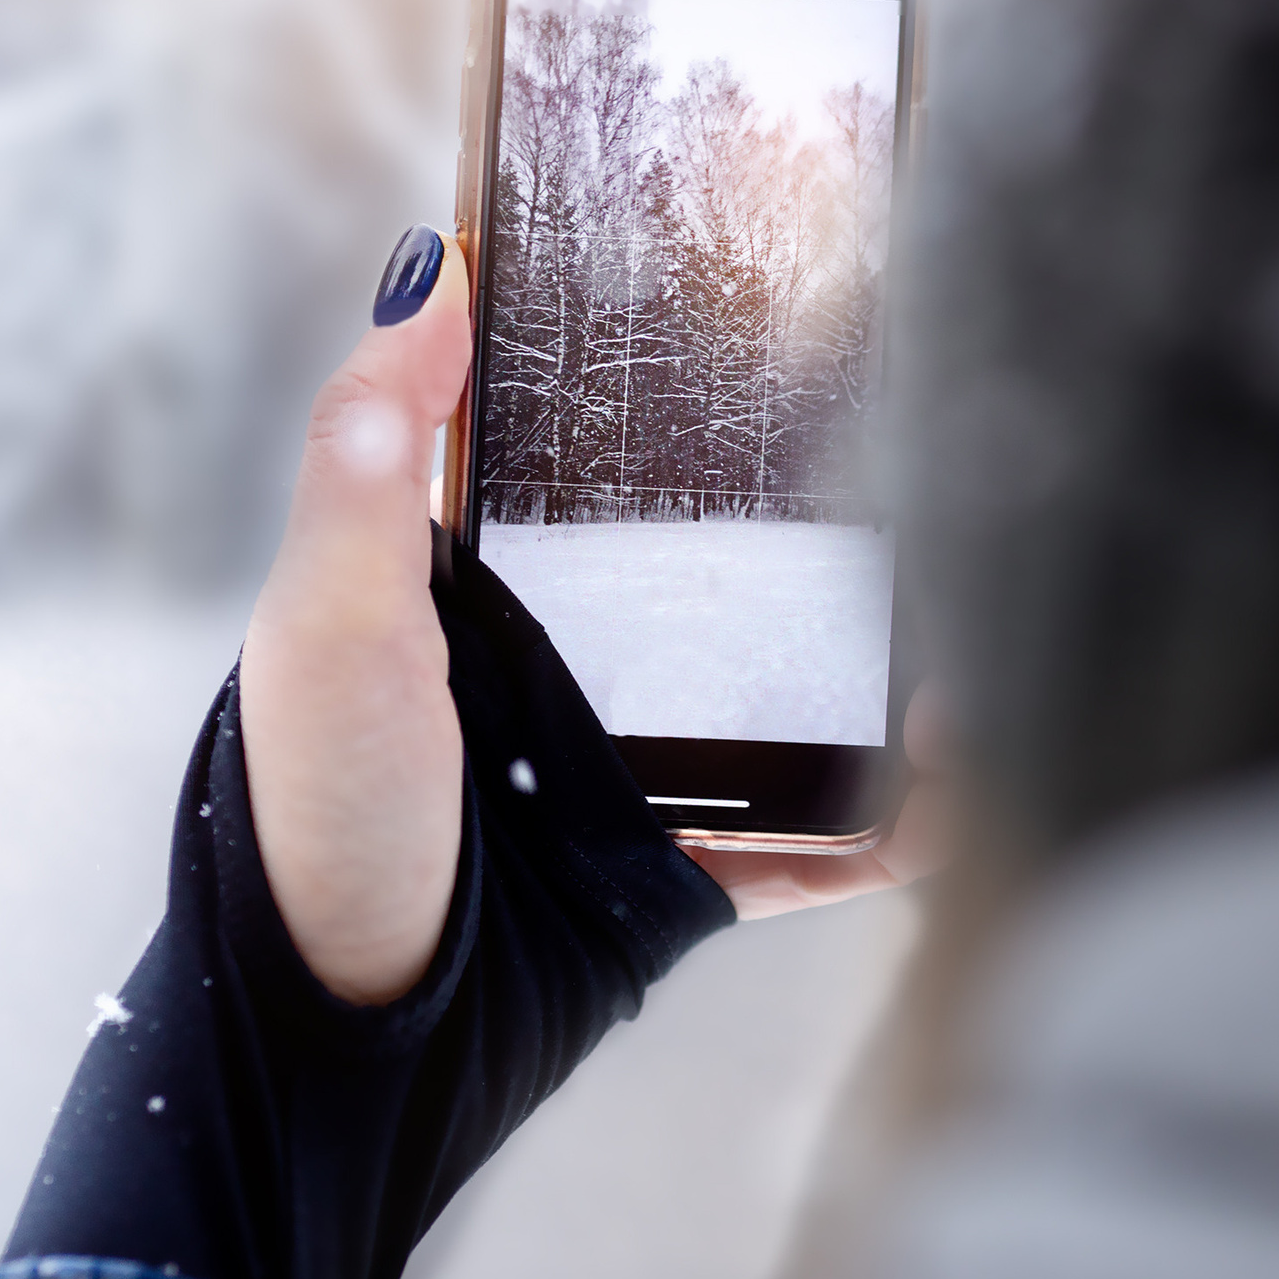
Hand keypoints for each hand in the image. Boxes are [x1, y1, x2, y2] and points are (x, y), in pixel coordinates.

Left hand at [239, 226, 952, 1002]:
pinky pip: (797, 834)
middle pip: (713, 576)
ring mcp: (620, 766)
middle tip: (926, 484)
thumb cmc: (311, 803)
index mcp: (477, 581)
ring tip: (967, 652)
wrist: (342, 1010)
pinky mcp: (664, 865)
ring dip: (876, 682)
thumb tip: (426, 267)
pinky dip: (877, 823)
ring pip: (778, 702)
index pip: (587, 459)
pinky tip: (944, 798)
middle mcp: (558, 661)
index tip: (777, 324)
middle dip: (822, 539)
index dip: (669, 398)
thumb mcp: (327, 613)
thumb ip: (367, 451)